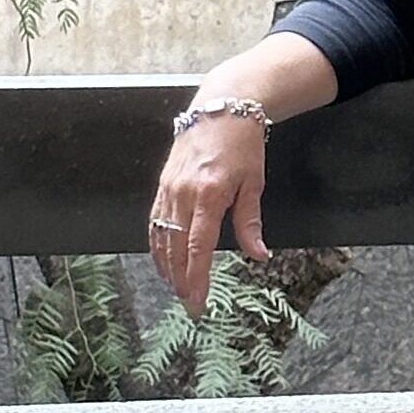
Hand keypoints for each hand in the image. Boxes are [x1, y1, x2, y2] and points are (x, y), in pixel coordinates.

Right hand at [147, 112, 270, 314]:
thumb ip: (250, 221)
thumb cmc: (242, 144)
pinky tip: (163, 261)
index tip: (198, 301)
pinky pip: (155, 221)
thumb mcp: (254, 182)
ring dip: (166, 266)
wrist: (221, 108)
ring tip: (176, 288)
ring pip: (161, 237)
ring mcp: (169, 188)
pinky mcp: (162, 184)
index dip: (196, 277)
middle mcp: (184, 193)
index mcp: (209, 194)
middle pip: (176, 247)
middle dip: (180, 279)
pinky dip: (157, 244)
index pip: (199, 246)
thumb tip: (258, 255)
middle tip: (189, 303)